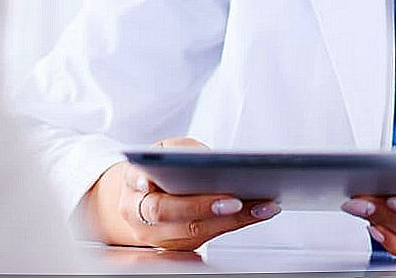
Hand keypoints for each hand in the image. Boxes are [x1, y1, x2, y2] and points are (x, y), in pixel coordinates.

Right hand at [82, 137, 280, 251]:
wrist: (141, 197)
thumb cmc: (158, 168)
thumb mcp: (164, 148)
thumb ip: (179, 151)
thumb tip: (205, 159)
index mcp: (133, 184)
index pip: (143, 187)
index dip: (157, 188)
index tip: (169, 184)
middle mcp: (140, 215)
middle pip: (171, 215)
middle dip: (205, 208)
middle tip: (236, 200)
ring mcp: (159, 235)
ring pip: (194, 233)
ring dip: (232, 220)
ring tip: (262, 205)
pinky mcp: (179, 246)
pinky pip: (209, 238)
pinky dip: (236, 224)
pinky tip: (259, 211)